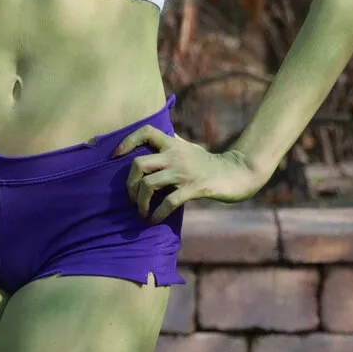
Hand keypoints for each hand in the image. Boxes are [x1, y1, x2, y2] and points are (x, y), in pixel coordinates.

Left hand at [113, 125, 266, 223]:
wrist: (237, 174)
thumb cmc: (209, 163)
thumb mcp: (189, 148)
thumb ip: (172, 143)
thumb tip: (155, 137)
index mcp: (173, 143)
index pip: (146, 131)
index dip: (128, 140)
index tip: (115, 155)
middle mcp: (176, 155)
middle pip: (139, 163)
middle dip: (130, 184)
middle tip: (132, 197)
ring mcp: (184, 172)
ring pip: (149, 185)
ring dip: (140, 202)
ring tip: (141, 212)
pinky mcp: (194, 188)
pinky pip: (168, 203)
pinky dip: (157, 214)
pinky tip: (154, 220)